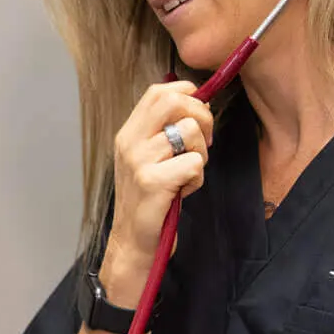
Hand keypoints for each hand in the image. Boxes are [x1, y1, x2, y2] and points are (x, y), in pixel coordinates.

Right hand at [101, 81, 215, 303]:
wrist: (133, 242)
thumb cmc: (149, 200)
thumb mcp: (149, 159)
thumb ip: (164, 131)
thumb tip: (198, 103)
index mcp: (129, 132)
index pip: (159, 91)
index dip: (187, 96)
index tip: (198, 119)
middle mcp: (129, 142)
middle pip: (173, 101)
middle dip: (201, 117)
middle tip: (203, 143)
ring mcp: (138, 161)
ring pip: (189, 132)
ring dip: (200, 154)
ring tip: (188, 173)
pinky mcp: (152, 182)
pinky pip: (193, 163)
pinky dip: (197, 178)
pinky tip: (184, 191)